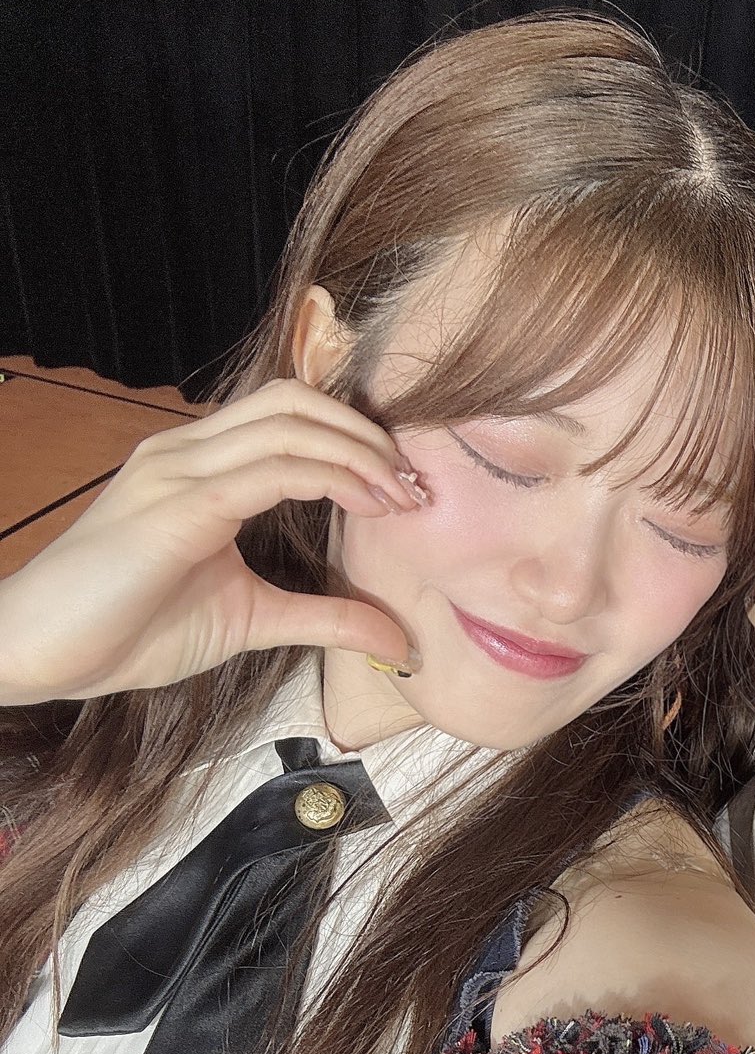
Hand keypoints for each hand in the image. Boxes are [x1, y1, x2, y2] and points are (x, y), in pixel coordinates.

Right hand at [0, 383, 421, 705]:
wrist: (40, 651)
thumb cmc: (128, 630)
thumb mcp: (251, 620)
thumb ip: (323, 618)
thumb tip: (396, 640)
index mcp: (200, 464)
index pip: (291, 415)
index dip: (358, 440)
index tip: (407, 490)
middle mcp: (187, 452)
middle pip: (296, 402)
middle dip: (366, 434)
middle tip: (414, 485)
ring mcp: (177, 470)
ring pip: (288, 423)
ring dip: (358, 453)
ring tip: (399, 495)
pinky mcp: (176, 505)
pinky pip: (270, 471)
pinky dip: (329, 479)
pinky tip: (365, 506)